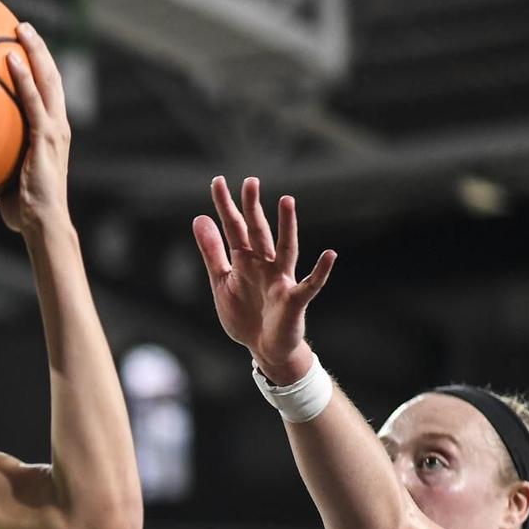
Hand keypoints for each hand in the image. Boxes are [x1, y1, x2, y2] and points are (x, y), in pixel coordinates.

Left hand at [0, 23, 70, 236]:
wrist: (43, 224)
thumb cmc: (24, 211)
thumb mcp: (5, 181)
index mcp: (53, 133)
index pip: (48, 92)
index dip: (39, 68)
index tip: (24, 48)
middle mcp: (59, 125)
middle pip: (51, 76)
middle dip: (38, 49)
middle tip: (22, 27)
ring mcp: (55, 129)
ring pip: (47, 79)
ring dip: (34, 51)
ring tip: (19, 29)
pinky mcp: (47, 137)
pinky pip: (32, 100)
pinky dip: (22, 78)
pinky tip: (9, 59)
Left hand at [193, 176, 336, 383]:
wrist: (264, 348)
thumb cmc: (245, 313)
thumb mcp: (222, 281)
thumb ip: (212, 251)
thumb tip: (199, 218)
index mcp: (245, 261)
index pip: (234, 229)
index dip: (225, 207)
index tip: (217, 181)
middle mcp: (265, 265)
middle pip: (257, 232)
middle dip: (252, 208)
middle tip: (250, 180)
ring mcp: (281, 281)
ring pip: (285, 248)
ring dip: (287, 226)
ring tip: (287, 201)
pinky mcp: (294, 300)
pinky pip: (310, 284)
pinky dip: (320, 271)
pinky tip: (329, 255)